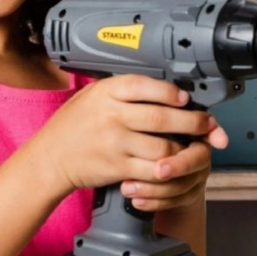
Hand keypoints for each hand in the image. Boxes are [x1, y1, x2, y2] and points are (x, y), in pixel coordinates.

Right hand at [33, 75, 225, 196]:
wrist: (49, 158)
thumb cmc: (73, 126)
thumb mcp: (92, 96)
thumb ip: (123, 91)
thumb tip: (166, 90)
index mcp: (107, 92)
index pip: (146, 86)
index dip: (172, 92)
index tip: (186, 98)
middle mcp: (112, 116)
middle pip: (163, 117)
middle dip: (193, 122)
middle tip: (206, 124)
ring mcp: (115, 143)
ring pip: (163, 147)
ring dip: (184, 149)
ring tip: (192, 146)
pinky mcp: (117, 167)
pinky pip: (152, 169)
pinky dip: (167, 169)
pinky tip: (172, 165)